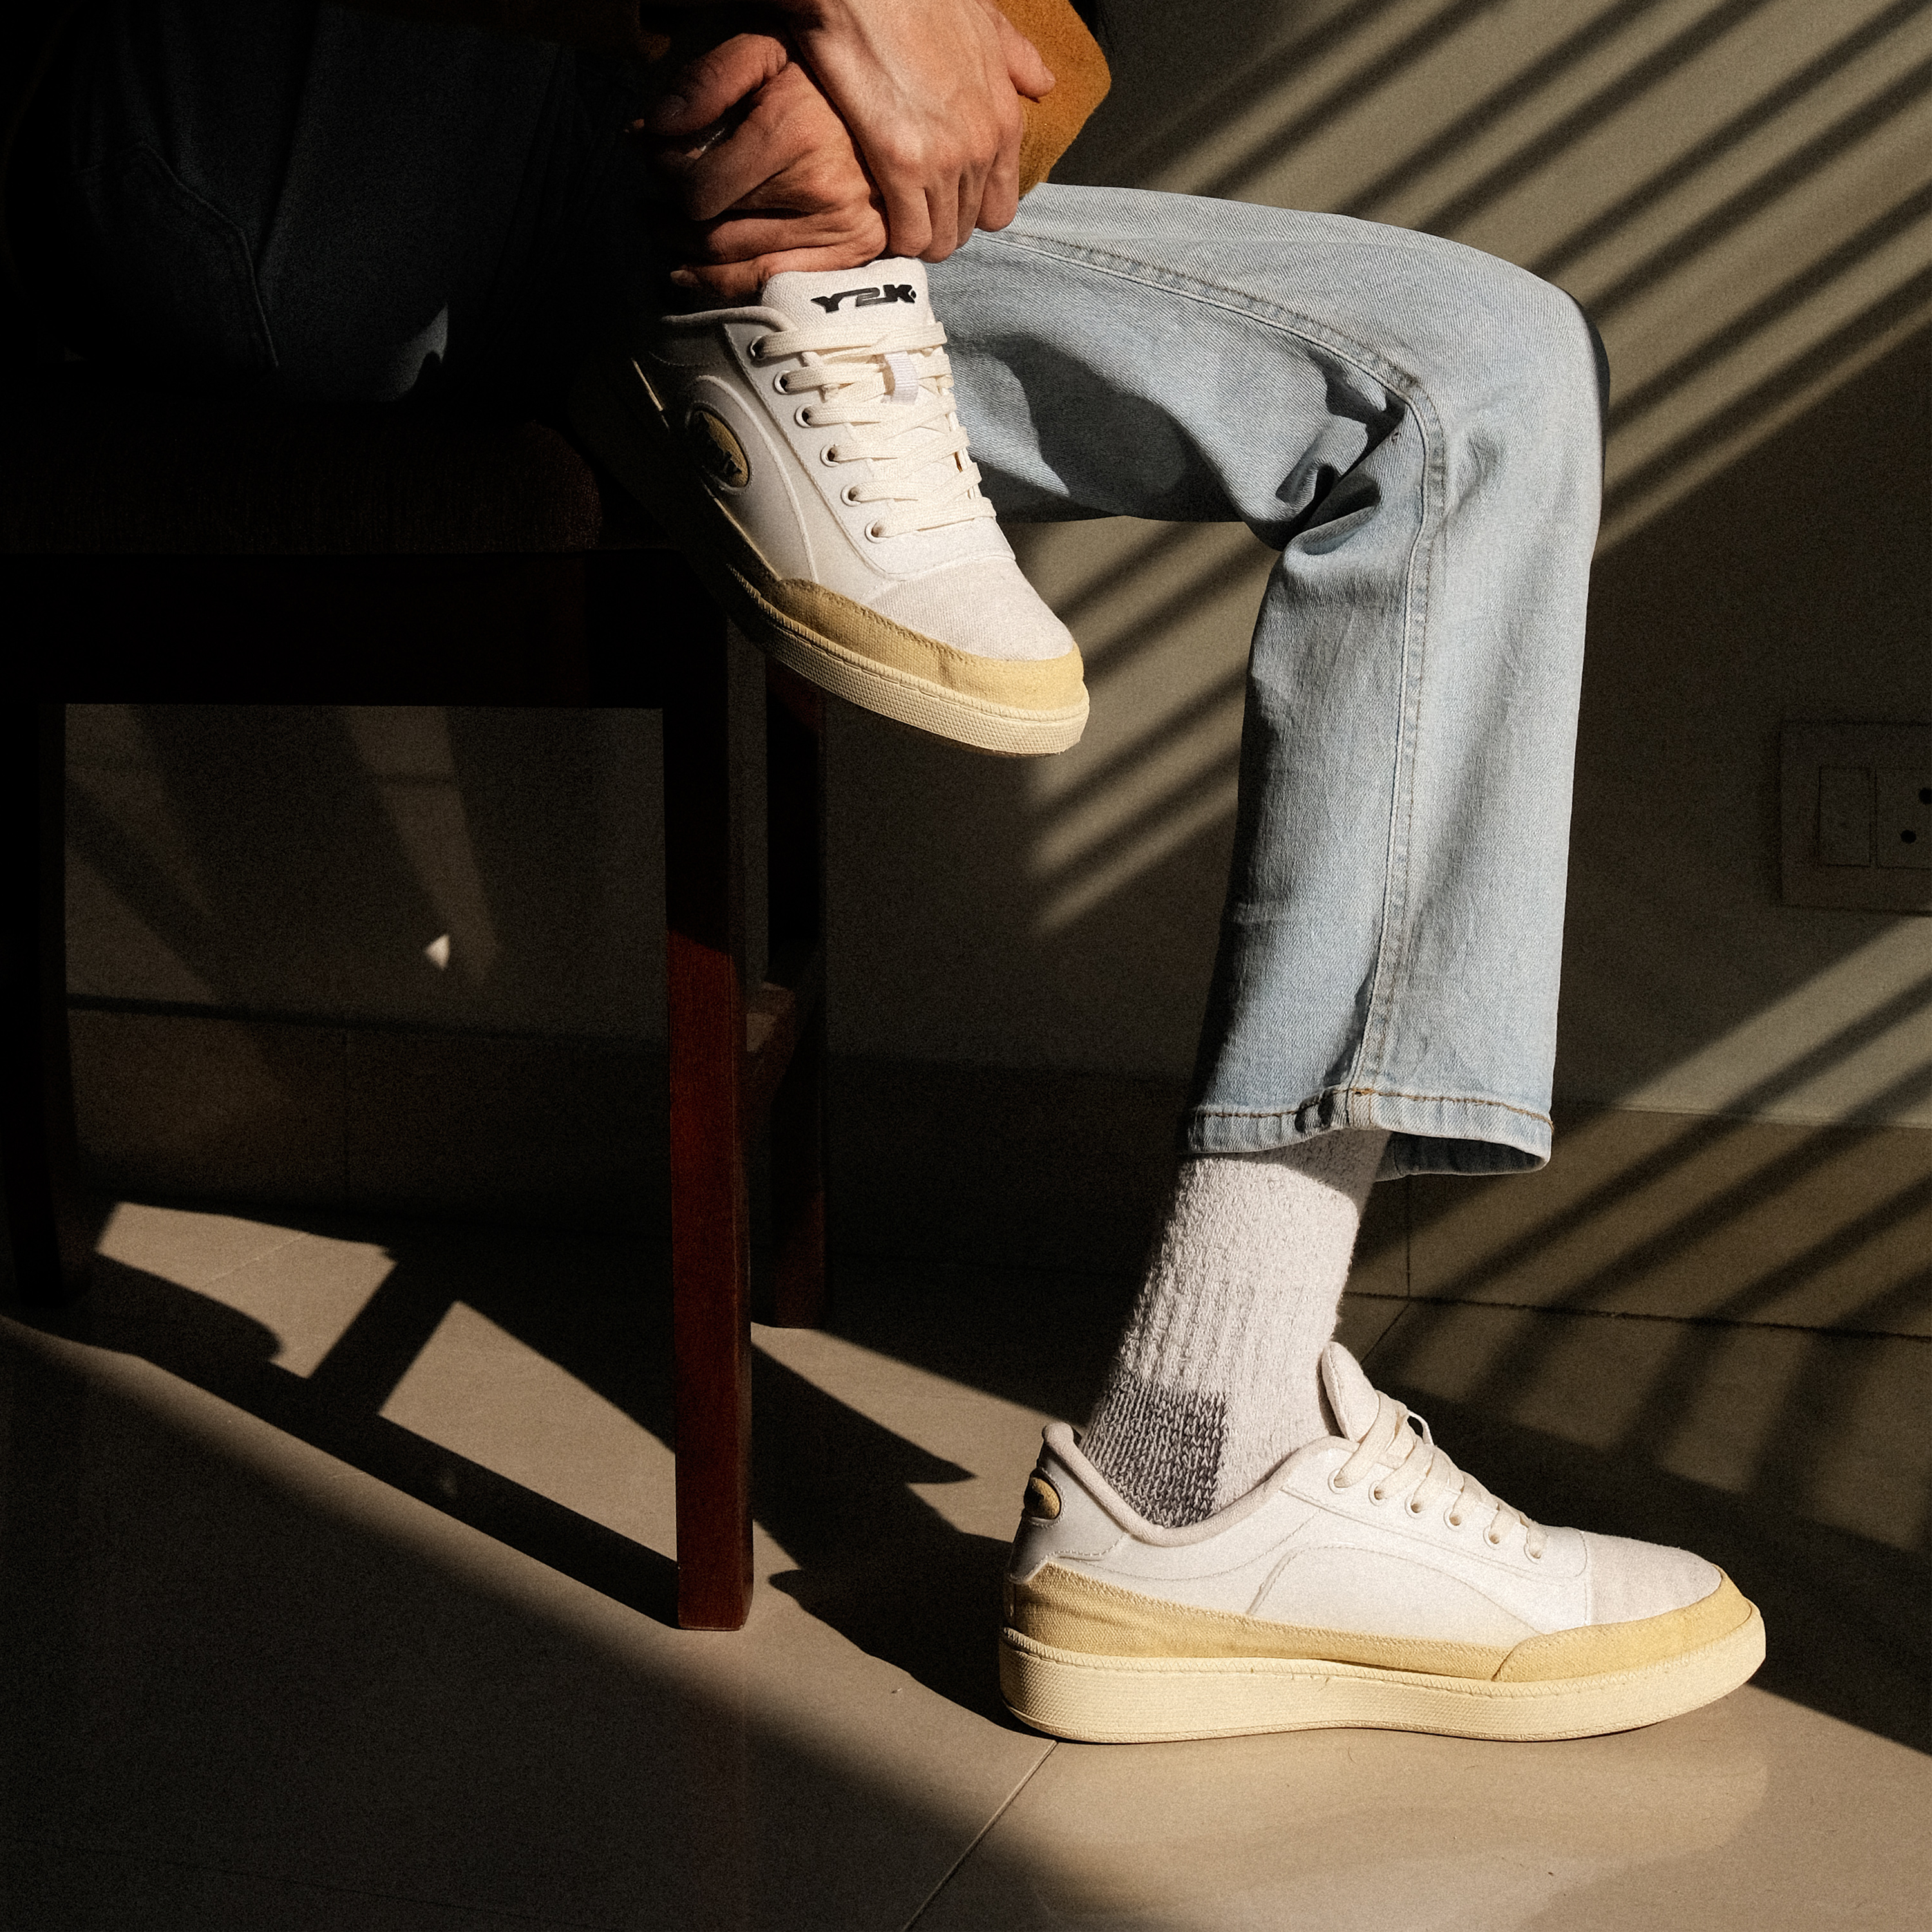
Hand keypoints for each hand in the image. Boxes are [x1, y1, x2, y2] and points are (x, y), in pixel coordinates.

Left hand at [644, 32, 888, 299]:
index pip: (699, 186)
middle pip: (714, 229)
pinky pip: (775, 280)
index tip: (649, 161)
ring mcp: (841, 227)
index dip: (661, 178)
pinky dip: (727, 283)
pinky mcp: (855, 250)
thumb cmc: (823, 73)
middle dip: (669, 219)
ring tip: (665, 232)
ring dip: (689, 254)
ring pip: (739, 262)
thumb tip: (651, 130)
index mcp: (793, 134)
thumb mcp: (764, 49)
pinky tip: (693, 271)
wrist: (899, 101)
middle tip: (649, 206)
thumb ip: (707, 81)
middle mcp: (819, 189)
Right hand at [783, 0, 1053, 260]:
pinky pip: (907, 233)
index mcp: (1004, 119)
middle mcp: (981, 148)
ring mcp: (944, 160)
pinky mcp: (901, 164)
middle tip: (909, 213)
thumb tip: (1043, 83)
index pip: (1000, 207)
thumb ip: (1015, 59)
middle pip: (967, 228)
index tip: (942, 202)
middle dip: (938, 227)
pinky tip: (878, 218)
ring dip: (915, 236)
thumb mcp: (984, 22)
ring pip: (938, 239)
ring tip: (892, 219)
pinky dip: (893, 236)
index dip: (969, 213)